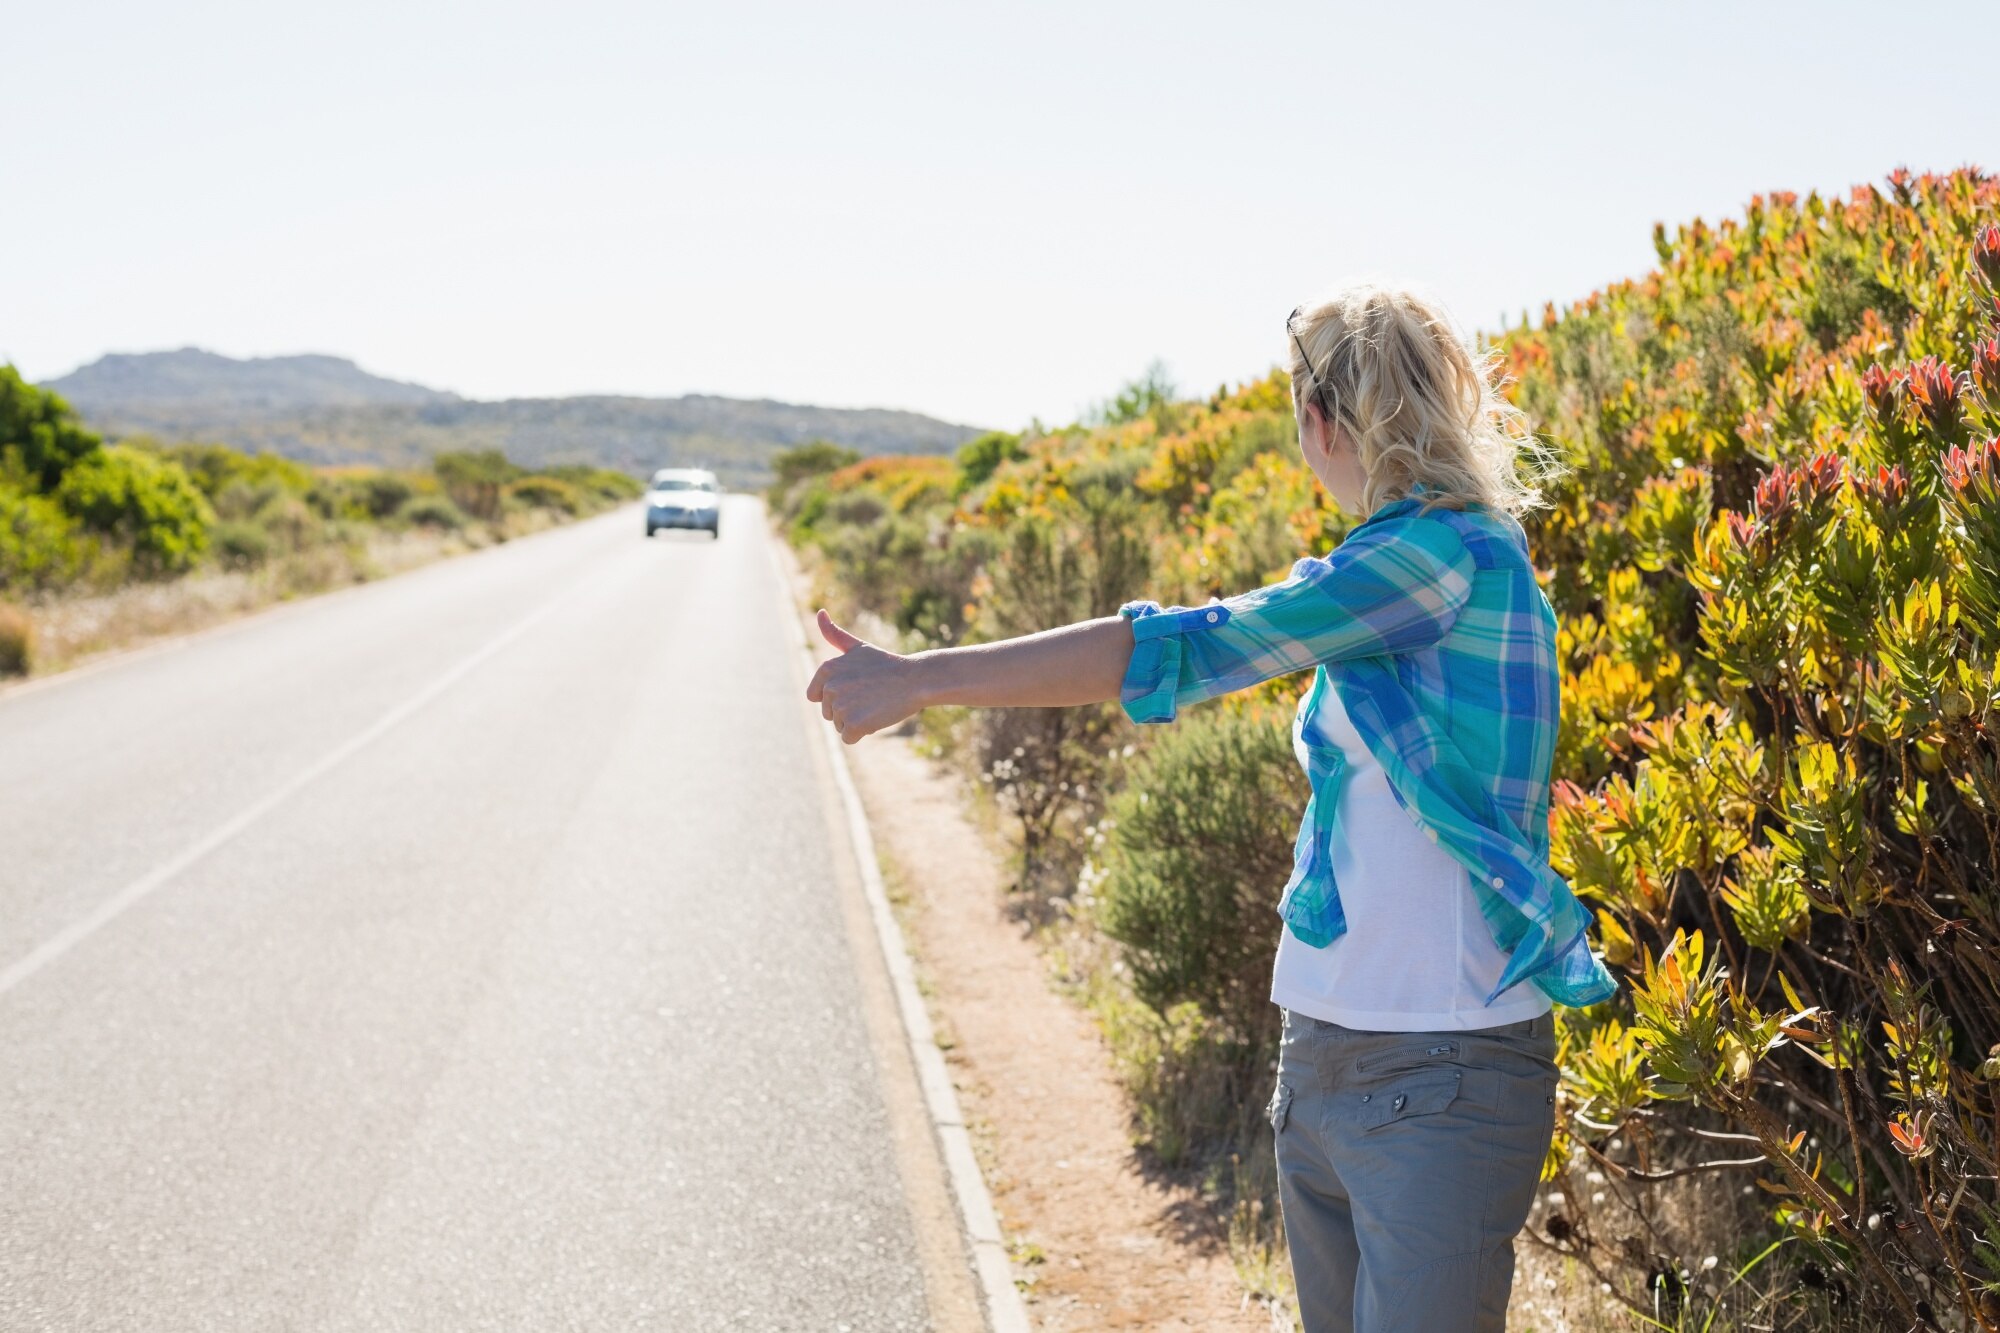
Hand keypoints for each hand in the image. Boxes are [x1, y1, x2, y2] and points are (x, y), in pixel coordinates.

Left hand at [804, 608, 925, 743]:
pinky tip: (877, 716)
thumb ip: (834, 634)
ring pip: (839, 725)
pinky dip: (862, 732)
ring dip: (856, 720)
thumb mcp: (858, 647)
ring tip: (875, 703)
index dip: (837, 695)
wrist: (915, 679)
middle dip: (848, 709)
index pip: (816, 695)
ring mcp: (841, 706)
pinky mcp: (854, 724)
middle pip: (829, 712)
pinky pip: (848, 738)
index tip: (857, 686)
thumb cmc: (887, 665)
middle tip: (870, 695)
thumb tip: (819, 612)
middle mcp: (830, 687)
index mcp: (826, 669)